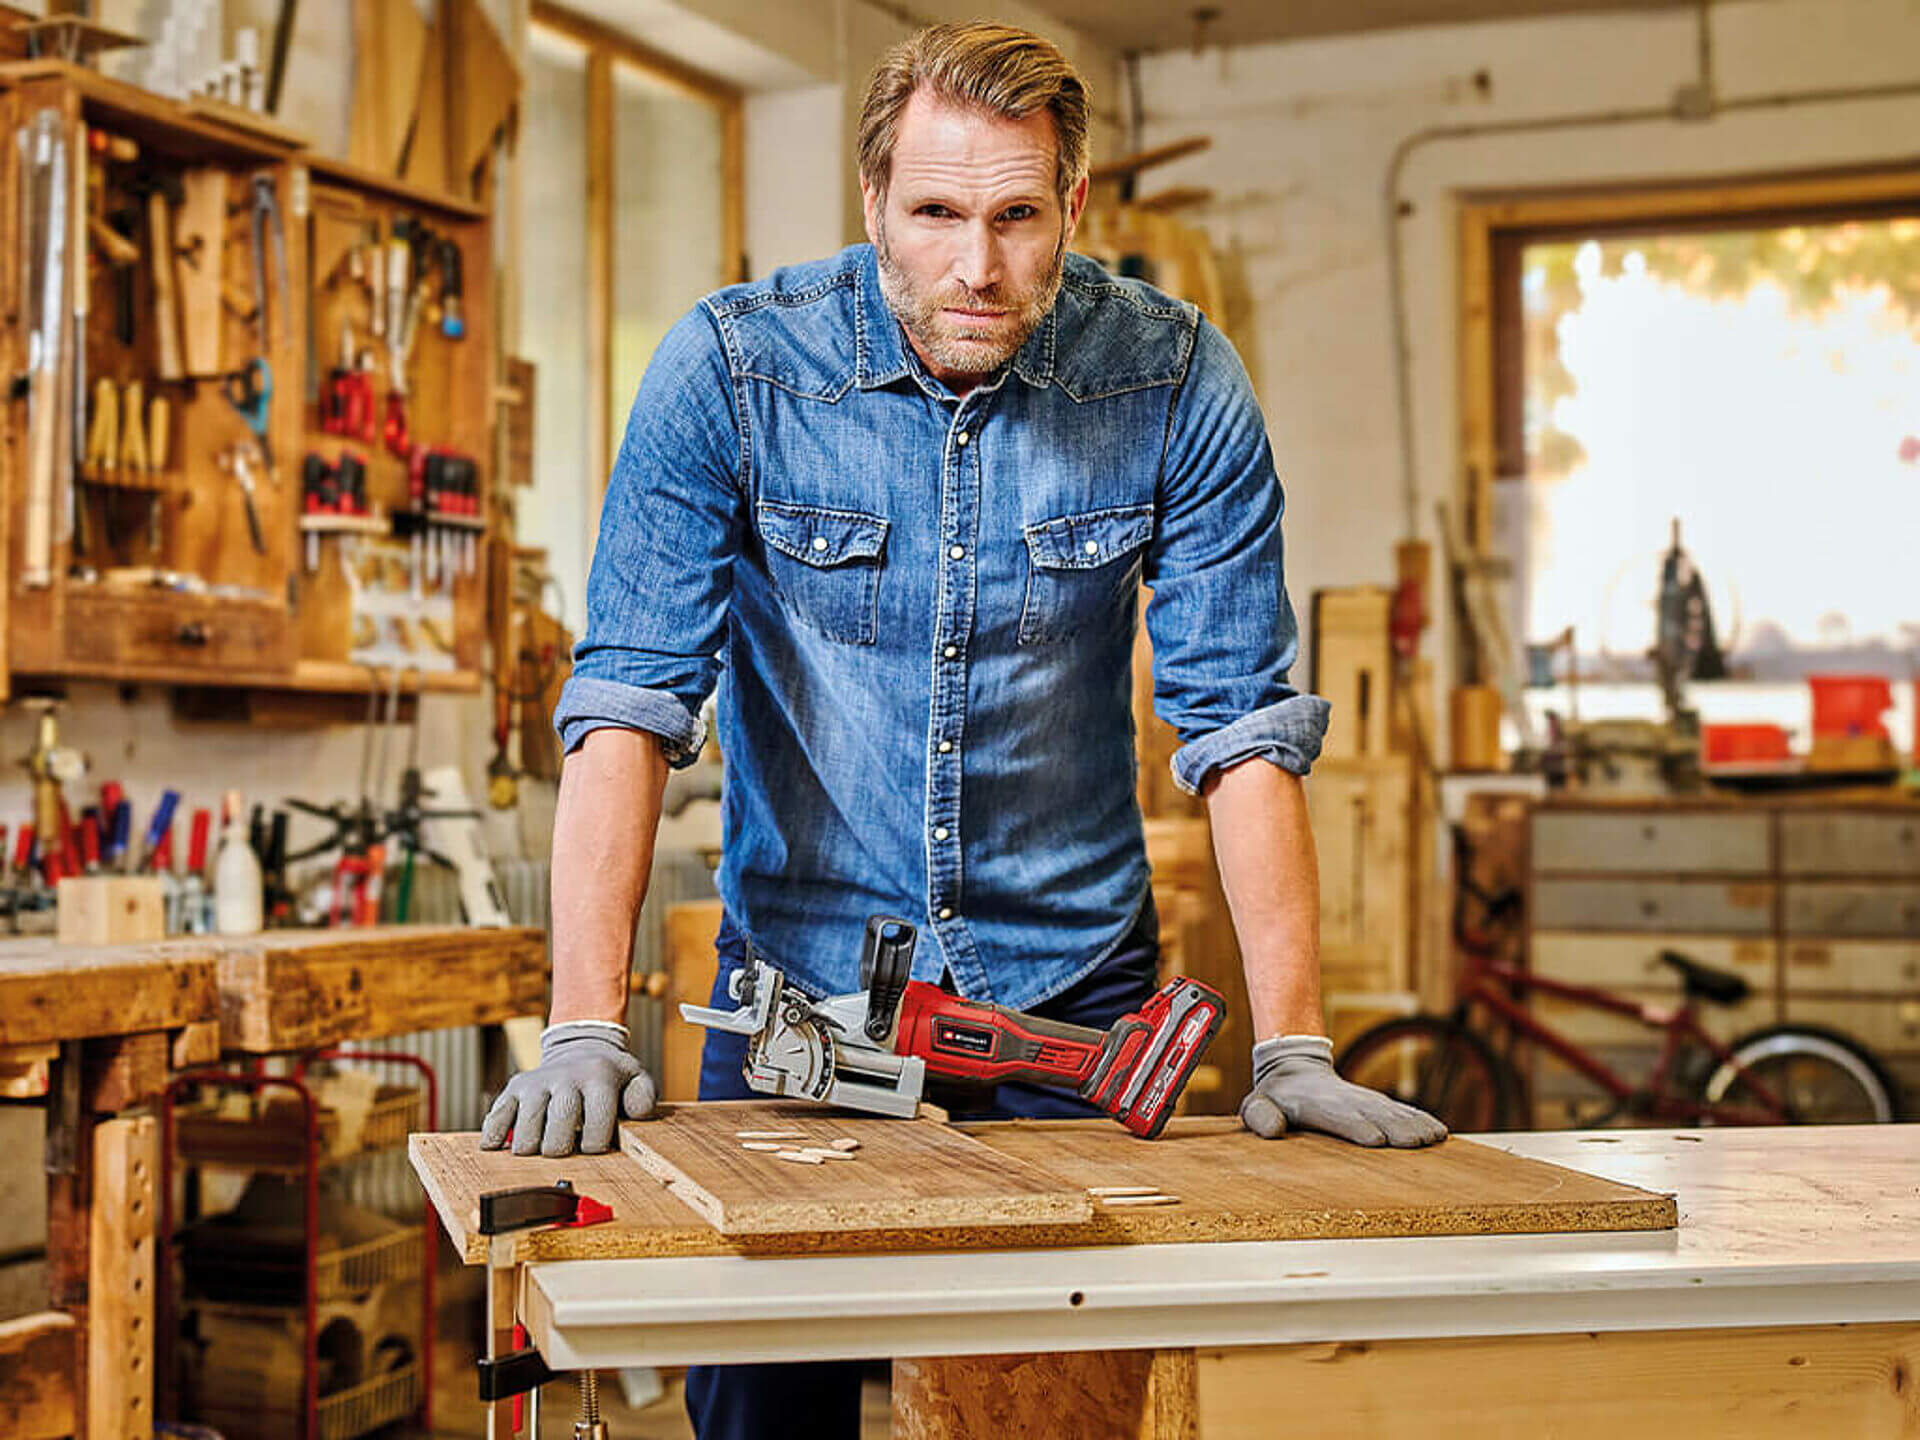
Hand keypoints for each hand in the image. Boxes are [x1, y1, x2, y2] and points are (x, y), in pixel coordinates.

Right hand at [480, 1020, 657, 1156]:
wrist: (581, 1046)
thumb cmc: (609, 1075)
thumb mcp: (635, 1078)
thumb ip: (643, 1097)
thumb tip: (637, 1114)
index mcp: (598, 1077)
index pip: (597, 1119)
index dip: (596, 1143)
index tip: (594, 1148)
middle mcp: (565, 1077)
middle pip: (559, 1125)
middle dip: (562, 1148)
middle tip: (564, 1150)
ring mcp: (536, 1082)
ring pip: (527, 1126)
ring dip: (531, 1146)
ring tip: (540, 1149)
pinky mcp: (515, 1087)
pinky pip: (498, 1114)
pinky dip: (494, 1134)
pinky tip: (496, 1147)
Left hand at [1240, 1035, 1445, 1147]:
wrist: (1294, 1067)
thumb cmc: (1274, 1096)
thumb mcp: (1257, 1104)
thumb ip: (1260, 1116)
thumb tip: (1272, 1129)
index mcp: (1315, 1105)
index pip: (1337, 1116)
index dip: (1355, 1127)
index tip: (1377, 1139)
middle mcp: (1344, 1101)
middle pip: (1373, 1115)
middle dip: (1396, 1129)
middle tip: (1418, 1143)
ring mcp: (1363, 1101)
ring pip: (1392, 1112)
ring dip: (1415, 1125)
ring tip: (1436, 1138)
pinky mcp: (1376, 1104)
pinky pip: (1401, 1111)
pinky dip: (1421, 1120)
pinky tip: (1438, 1132)